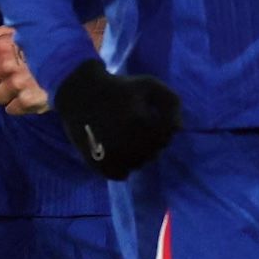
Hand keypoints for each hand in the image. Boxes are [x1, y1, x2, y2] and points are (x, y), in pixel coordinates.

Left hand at [0, 27, 49, 114]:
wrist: (78, 60)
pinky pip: (10, 109)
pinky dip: (16, 104)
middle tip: (2, 76)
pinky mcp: (28, 102)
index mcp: (2, 46)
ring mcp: (16, 86)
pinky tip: (26, 95)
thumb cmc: (48, 39)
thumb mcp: (22, 29)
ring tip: (16, 86)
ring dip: (3, 93)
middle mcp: (6, 66)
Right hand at [54, 59, 179, 177]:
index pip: (167, 136)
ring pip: (139, 164)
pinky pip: (122, 174)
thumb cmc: (118, 88)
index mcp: (141, 123)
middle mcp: (127, 144)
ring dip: (138, 154)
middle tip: (133, 125)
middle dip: (150, 140)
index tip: (146, 115)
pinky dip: (123, 165)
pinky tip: (117, 150)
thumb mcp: (149, 85)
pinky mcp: (99, 165)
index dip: (160, 125)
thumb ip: (172, 102)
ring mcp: (112, 157)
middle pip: (155, 152)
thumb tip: (179, 128)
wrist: (79, 94)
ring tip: (124, 136)